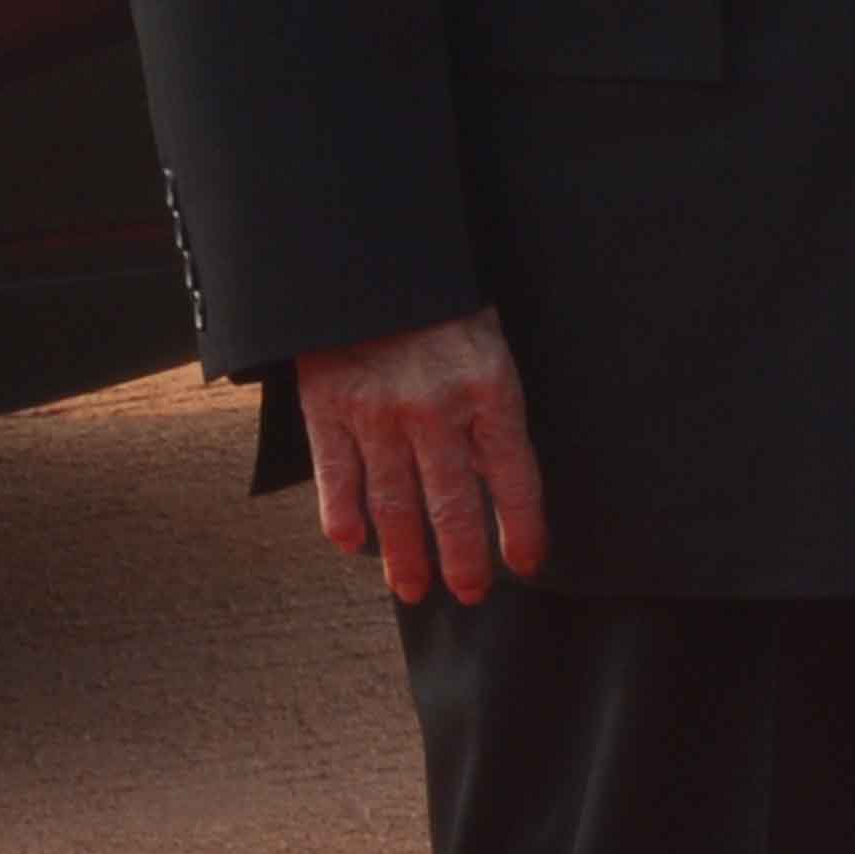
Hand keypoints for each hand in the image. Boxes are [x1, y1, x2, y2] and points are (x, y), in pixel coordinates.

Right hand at [302, 306, 548, 605]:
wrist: (367, 260)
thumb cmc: (438, 307)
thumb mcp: (487, 346)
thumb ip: (489, 410)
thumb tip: (494, 482)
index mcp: (489, 389)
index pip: (515, 475)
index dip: (522, 526)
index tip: (526, 563)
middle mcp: (436, 409)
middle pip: (453, 503)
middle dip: (463, 558)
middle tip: (469, 593)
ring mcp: (378, 413)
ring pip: (394, 503)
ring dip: (405, 554)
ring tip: (413, 590)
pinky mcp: (328, 409)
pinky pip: (336, 477)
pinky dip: (341, 516)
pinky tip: (350, 546)